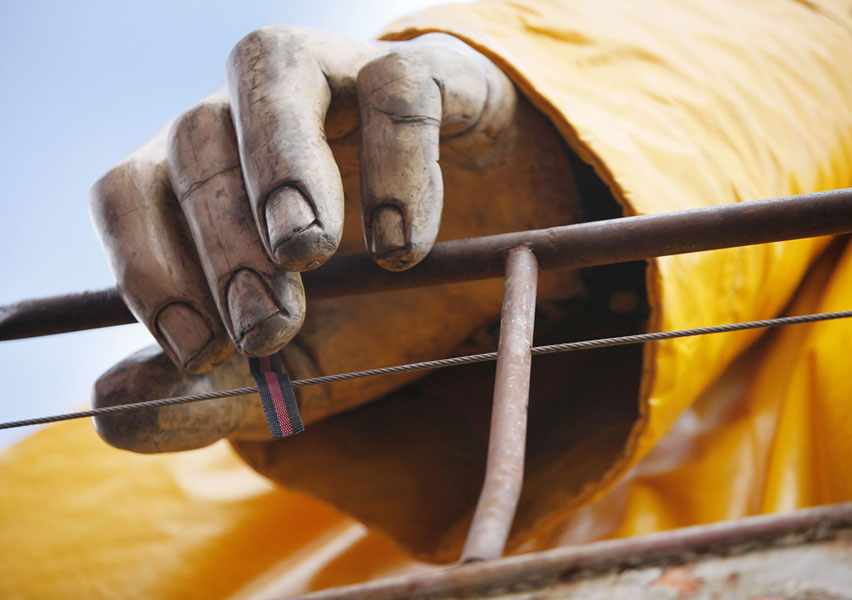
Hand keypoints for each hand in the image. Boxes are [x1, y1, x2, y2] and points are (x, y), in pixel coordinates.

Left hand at [90, 27, 582, 451]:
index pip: (131, 191)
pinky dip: (396, 165)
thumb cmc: (382, 303)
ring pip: (269, 71)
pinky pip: (396, 89)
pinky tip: (402, 245)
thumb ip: (213, 394)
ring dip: (279, 168)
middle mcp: (249, 113)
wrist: (493, 252)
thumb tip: (112, 411)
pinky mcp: (419, 71)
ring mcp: (333, 77)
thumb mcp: (301, 368)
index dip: (144, 267)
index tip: (196, 351)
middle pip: (195, 141)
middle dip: (223, 245)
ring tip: (307, 253)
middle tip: (267, 327)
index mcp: (206, 180)